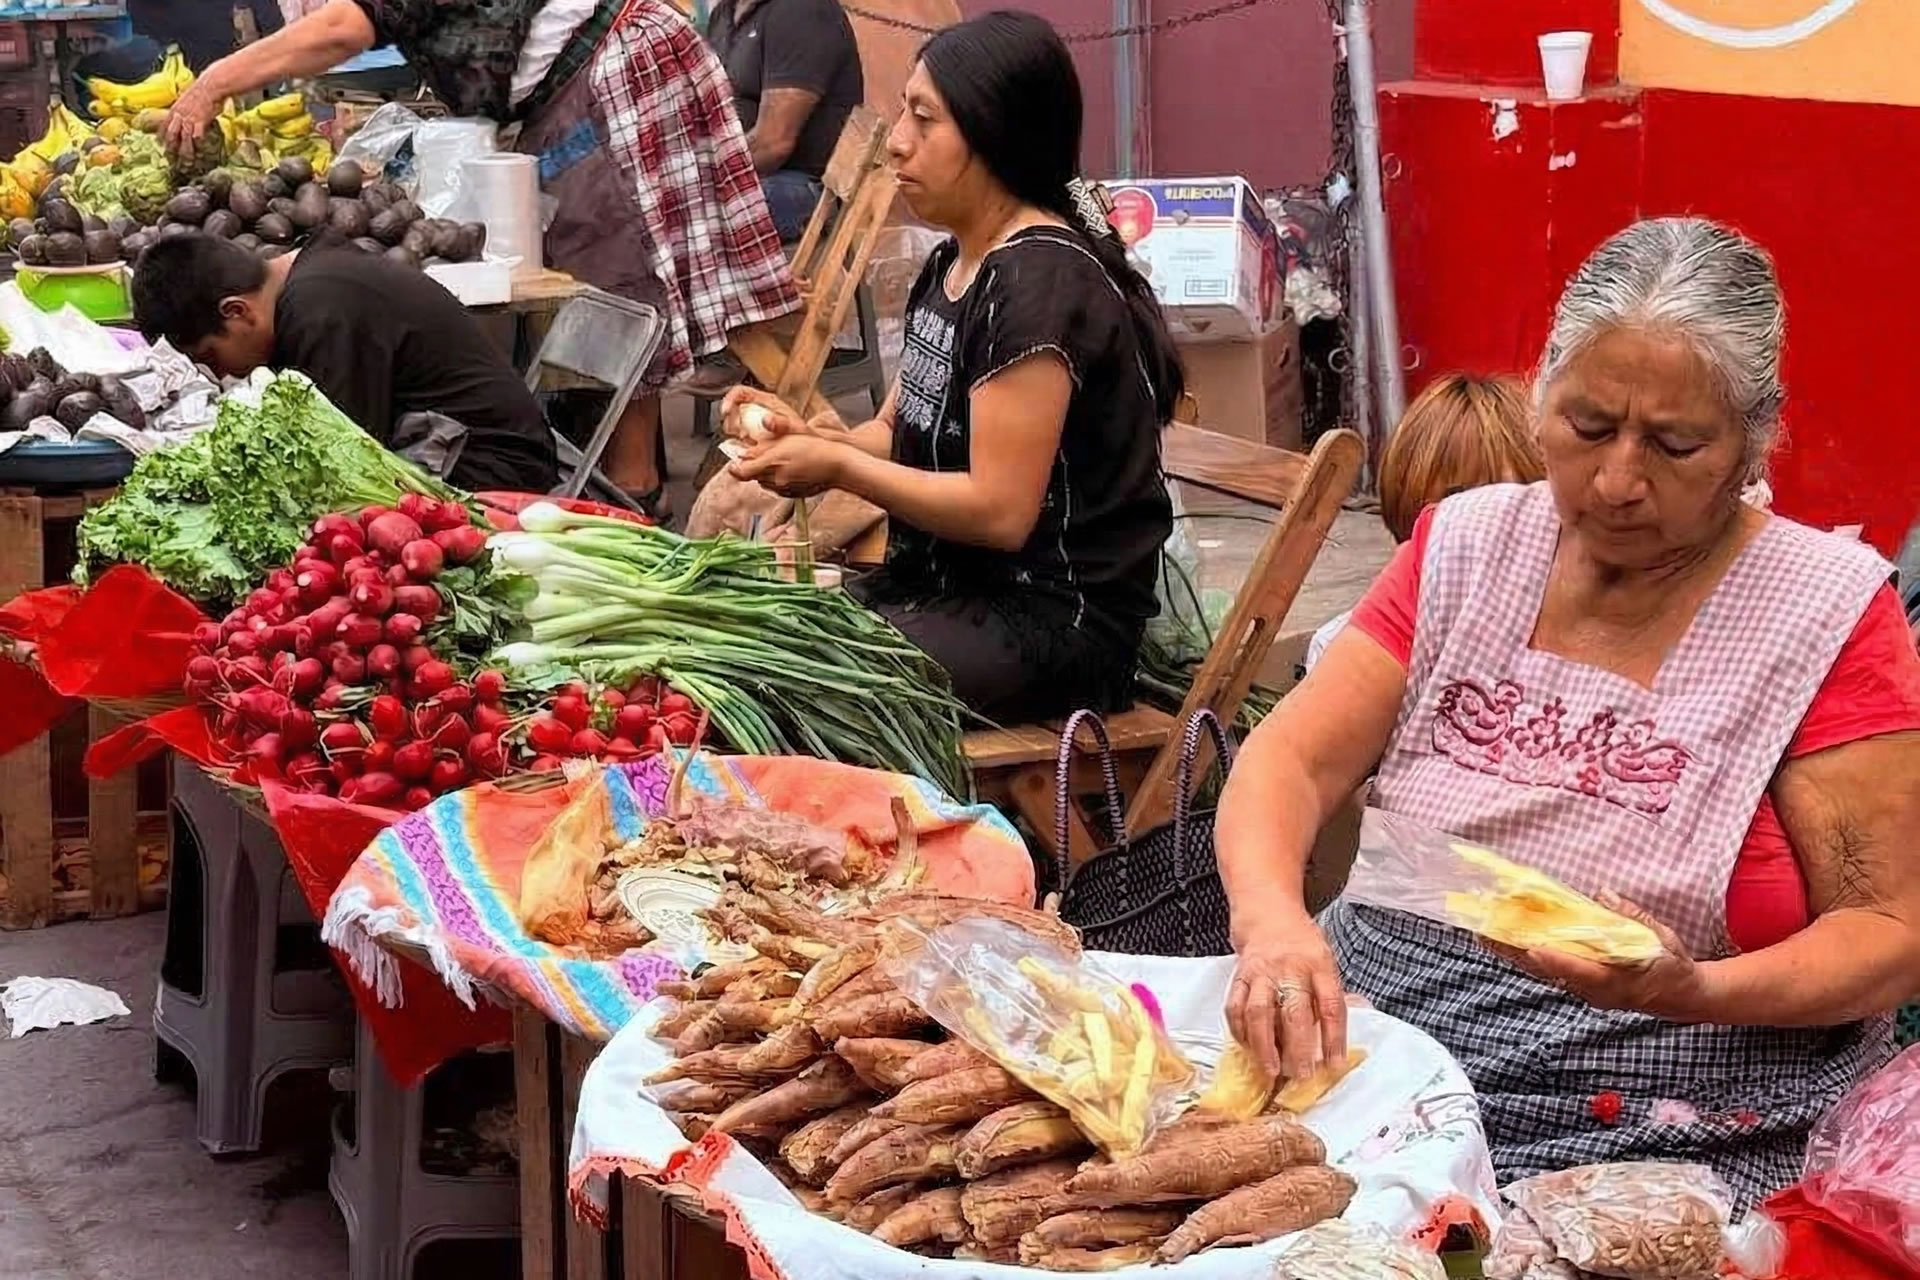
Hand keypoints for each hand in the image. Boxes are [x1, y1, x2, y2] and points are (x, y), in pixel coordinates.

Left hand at [162, 79, 221, 156]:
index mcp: (174, 110)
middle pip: (171, 135)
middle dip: (170, 147)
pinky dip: (198, 144)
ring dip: (185, 151)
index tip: (160, 145)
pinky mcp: (200, 121)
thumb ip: (183, 109)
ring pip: (184, 138)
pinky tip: (201, 149)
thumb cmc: (202, 91)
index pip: (164, 126)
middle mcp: (179, 115)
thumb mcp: (187, 99)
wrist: (210, 86)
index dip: (161, 137)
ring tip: (187, 160)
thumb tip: (184, 117)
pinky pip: (197, 136)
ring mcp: (189, 118)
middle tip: (171, 158)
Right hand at [720, 387, 849, 440]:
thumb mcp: (796, 428)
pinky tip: (748, 452)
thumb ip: (781, 423)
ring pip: (734, 426)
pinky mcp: (754, 439)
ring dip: (735, 436)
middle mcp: (759, 411)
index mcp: (767, 402)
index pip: (739, 392)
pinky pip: (739, 440)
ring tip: (746, 444)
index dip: (729, 399)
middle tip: (738, 434)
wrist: (811, 451)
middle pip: (734, 410)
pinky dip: (740, 446)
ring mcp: (755, 425)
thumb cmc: (806, 438)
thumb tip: (767, 420)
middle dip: (732, 422)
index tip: (725, 412)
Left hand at [728, 434, 844, 498]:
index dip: (735, 466)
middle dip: (753, 467)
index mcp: (772, 464)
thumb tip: (742, 453)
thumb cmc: (814, 447)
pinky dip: (777, 480)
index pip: (741, 471)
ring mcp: (784, 490)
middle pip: (752, 477)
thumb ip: (761, 447)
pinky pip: (777, 488)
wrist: (837, 464)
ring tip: (778, 461)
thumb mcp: (785, 438)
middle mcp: (776, 480)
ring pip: (764, 482)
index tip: (735, 460)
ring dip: (765, 473)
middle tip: (760, 455)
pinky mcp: (793, 495)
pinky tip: (789, 469)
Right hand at [1227, 912, 1348, 1082]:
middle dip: (1298, 1048)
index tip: (1334, 1064)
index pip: (1331, 1005)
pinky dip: (1240, 1031)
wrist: (1268, 916)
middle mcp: (1290, 968)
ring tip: (1271, 1069)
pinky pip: (1235, 1007)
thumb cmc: (1302, 946)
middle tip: (1301, 1074)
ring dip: (1265, 1045)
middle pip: (1294, 1011)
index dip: (1334, 1037)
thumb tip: (1339, 1040)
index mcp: (1319, 965)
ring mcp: (1261, 973)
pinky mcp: (1239, 977)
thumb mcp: (1327, 962)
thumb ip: (1332, 997)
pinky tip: (1248, 1048)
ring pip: (1259, 1012)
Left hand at [1486, 892, 1711, 1021]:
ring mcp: (1585, 990)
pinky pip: (1548, 971)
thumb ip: (1634, 919)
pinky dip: (1526, 956)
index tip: (1535, 948)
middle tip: (1485, 933)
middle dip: (1516, 953)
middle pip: (1549, 972)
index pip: (1583, 971)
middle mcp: (1596, 990)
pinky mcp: (1581, 986)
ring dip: (1514, 953)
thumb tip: (1603, 894)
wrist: (1682, 997)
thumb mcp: (1663, 940)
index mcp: (1619, 981)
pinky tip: (1508, 941)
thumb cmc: (1673, 967)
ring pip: (1543, 972)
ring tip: (1484, 934)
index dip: (1558, 961)